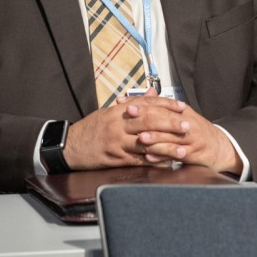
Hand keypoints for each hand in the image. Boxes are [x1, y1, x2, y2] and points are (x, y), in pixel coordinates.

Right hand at [63, 92, 185, 169]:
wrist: (69, 147)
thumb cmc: (92, 128)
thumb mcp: (110, 112)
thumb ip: (134, 104)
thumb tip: (153, 93)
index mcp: (118, 112)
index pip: (146, 105)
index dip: (166, 105)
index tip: (182, 107)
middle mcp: (118, 125)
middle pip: (149, 122)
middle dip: (170, 124)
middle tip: (187, 126)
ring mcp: (117, 143)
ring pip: (146, 143)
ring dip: (166, 147)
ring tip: (183, 150)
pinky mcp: (115, 159)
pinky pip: (138, 161)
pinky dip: (153, 162)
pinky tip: (166, 163)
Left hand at [115, 90, 243, 174]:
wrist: (220, 147)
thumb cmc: (196, 132)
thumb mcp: (182, 117)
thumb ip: (163, 109)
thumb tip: (143, 97)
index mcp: (182, 112)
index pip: (161, 105)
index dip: (144, 104)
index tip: (126, 104)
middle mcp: (186, 123)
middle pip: (164, 118)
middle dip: (145, 116)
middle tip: (129, 115)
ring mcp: (191, 139)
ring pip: (170, 137)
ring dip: (155, 137)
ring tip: (140, 138)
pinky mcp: (193, 154)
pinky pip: (176, 154)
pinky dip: (162, 156)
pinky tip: (150, 157)